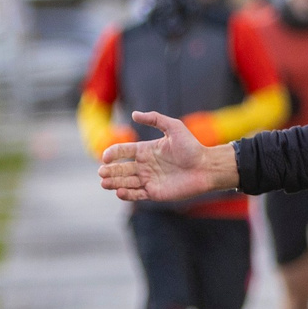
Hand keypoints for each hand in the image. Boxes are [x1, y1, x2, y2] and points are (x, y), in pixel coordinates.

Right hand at [98, 110, 234, 201]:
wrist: (206, 167)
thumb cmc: (192, 147)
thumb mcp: (174, 127)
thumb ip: (155, 118)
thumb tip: (133, 114)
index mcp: (146, 150)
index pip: (123, 151)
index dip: (113, 153)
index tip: (106, 157)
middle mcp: (144, 165)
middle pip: (121, 168)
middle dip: (109, 171)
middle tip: (101, 172)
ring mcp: (148, 180)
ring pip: (125, 182)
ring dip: (114, 183)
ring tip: (104, 183)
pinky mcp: (154, 193)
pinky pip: (137, 194)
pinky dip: (127, 194)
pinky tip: (119, 192)